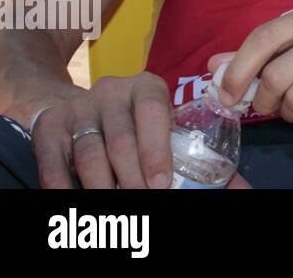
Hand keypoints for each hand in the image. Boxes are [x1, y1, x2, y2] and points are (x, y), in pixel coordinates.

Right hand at [31, 74, 254, 188]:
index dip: (157, 151)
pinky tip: (74, 201)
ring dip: (102, 186)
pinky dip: (63, 187)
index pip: (155, 114)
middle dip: (133, 177)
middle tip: (142, 200)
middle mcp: (111, 91)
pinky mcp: (48, 126)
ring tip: (115, 206)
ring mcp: (78, 107)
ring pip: (89, 154)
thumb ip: (201, 158)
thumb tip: (243, 190)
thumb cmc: (135, 124)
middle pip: (121, 140)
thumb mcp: (165, 128)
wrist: (78, 107)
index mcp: (147, 87)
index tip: (162, 184)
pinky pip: (53, 162)